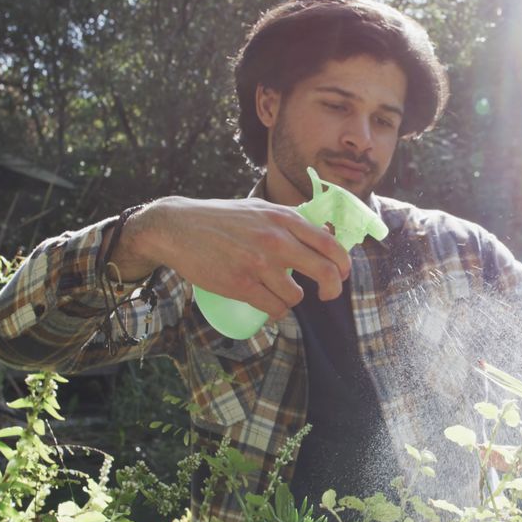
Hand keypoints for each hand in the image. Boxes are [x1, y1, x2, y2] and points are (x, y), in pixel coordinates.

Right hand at [107, 196, 350, 319]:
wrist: (178, 227)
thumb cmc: (222, 219)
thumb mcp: (261, 209)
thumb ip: (290, 220)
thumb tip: (325, 232)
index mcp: (285, 219)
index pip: (330, 244)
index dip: (344, 264)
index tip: (343, 274)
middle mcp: (276, 240)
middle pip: (325, 272)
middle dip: (332, 289)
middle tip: (327, 295)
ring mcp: (259, 263)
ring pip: (297, 296)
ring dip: (292, 300)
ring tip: (279, 295)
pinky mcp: (241, 284)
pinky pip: (274, 308)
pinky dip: (276, 312)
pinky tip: (268, 306)